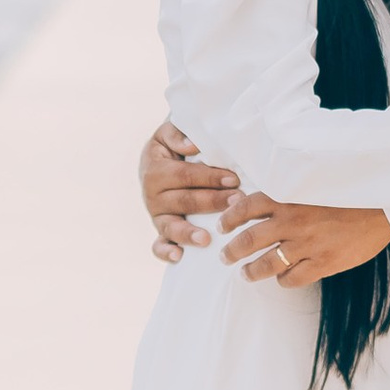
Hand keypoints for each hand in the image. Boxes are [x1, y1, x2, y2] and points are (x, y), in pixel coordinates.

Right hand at [142, 118, 238, 261]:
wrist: (159, 160)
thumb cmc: (172, 145)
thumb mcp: (169, 133)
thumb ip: (178, 134)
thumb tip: (192, 144)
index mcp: (155, 169)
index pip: (185, 175)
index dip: (210, 177)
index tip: (234, 179)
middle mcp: (153, 194)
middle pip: (184, 200)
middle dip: (212, 202)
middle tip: (237, 202)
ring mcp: (156, 215)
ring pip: (171, 226)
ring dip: (189, 233)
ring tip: (206, 239)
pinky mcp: (160, 231)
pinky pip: (158, 246)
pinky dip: (165, 253)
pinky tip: (179, 257)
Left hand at [221, 194, 389, 288]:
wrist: (385, 204)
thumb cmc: (349, 190)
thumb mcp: (315, 181)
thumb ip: (290, 191)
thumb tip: (262, 199)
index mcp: (288, 196)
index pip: (246, 207)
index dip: (229, 219)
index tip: (222, 227)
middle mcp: (292, 220)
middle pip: (249, 240)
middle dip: (232, 251)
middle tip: (225, 257)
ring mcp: (307, 244)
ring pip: (267, 264)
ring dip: (251, 271)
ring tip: (245, 273)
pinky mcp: (323, 263)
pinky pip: (292, 278)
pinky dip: (282, 280)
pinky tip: (281, 278)